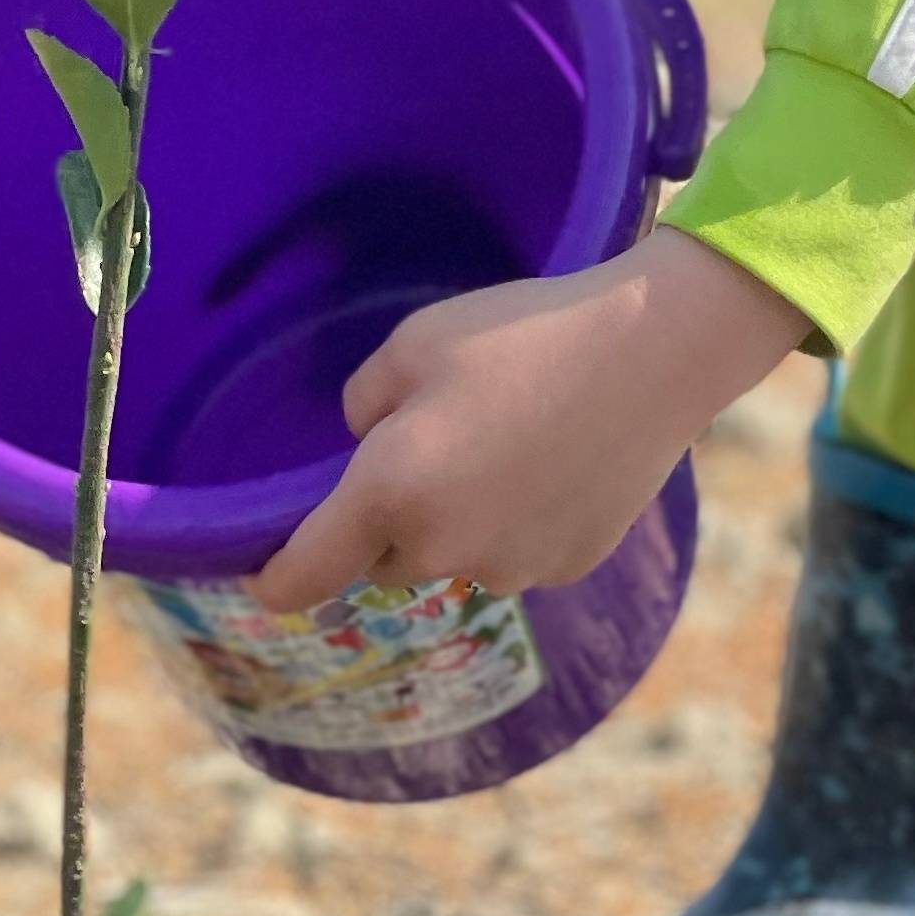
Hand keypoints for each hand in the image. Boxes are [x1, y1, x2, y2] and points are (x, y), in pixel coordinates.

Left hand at [245, 227, 810, 613]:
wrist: (653, 354)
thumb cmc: (522, 335)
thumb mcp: (413, 342)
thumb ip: (363, 403)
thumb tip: (367, 441)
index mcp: (389, 496)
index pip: (302, 576)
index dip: (273, 580)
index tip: (261, 576)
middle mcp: (443, 551)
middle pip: (384, 560)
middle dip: (387, 521)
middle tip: (428, 447)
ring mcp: (511, 568)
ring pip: (455, 557)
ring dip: (457, 522)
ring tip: (503, 445)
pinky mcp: (567, 567)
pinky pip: (515, 553)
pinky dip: (517, 522)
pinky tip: (551, 461)